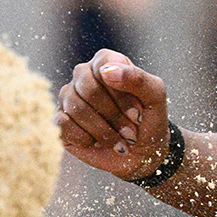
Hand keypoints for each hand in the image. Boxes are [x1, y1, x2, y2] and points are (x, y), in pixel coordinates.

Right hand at [56, 49, 171, 179]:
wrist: (141, 153)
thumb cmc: (148, 120)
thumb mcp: (155, 96)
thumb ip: (137, 78)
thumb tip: (106, 70)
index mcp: (106, 62)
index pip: (104, 67)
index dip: (120, 94)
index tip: (137, 113)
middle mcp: (83, 76)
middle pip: (88, 89)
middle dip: (113, 116)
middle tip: (130, 133)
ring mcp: (69, 97)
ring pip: (76, 108)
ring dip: (103, 131)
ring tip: (119, 141)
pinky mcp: (61, 120)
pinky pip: (64, 124)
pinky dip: (86, 138)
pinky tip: (98, 142)